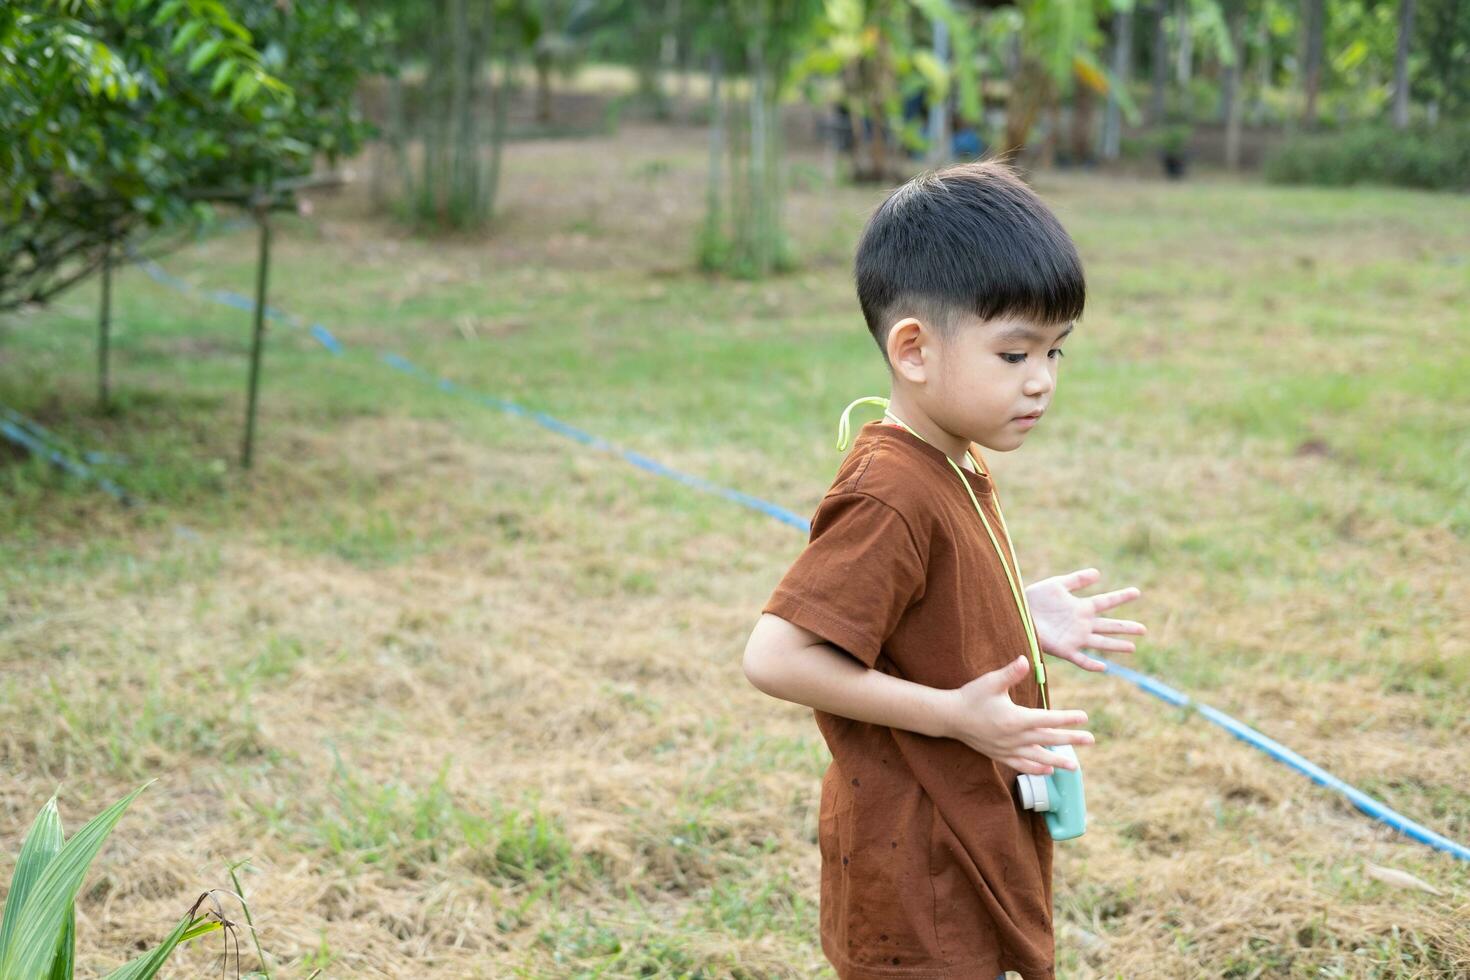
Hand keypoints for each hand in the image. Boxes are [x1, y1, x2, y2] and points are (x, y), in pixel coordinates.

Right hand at [941, 655, 1092, 774]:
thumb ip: (1010, 673)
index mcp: (1015, 719)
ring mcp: (1007, 749)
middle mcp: (1014, 737)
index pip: (1048, 719)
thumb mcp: (990, 682)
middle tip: (1091, 740)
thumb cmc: (971, 696)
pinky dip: (1036, 768)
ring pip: (1038, 757)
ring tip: (1075, 766)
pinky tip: (1048, 770)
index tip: (1084, 717)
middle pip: (1048, 739)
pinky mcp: (999, 754)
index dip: (1067, 718)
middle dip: (1071, 740)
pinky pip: (1022, 765)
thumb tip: (1025, 660)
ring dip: (1058, 760)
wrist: (948, 717)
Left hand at [1024, 567, 1145, 671]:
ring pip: (1101, 642)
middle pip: (1109, 625)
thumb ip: (1077, 580)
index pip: (1106, 601)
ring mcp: (1075, 638)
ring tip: (1132, 648)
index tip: (1137, 592)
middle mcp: (1082, 623)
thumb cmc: (1034, 599)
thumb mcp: (1057, 584)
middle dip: (1126, 627)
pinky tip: (1104, 667)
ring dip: (1116, 645)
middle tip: (1144, 629)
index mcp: (1081, 607)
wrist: (1017, 613)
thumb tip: (1098, 573)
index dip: (1121, 597)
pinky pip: (1081, 659)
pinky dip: (1092, 664)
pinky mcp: (1064, 650)